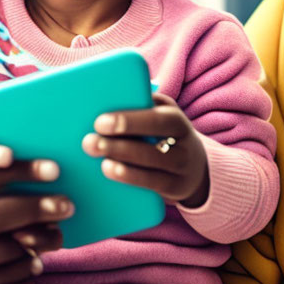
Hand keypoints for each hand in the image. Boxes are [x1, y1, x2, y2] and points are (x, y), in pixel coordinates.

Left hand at [82, 93, 208, 207]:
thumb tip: (108, 94)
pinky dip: (131, 181)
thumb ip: (141, 102)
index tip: (100, 122)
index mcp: (176, 121)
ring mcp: (180, 171)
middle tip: (89, 142)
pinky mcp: (174, 189)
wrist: (195, 165)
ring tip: (101, 163)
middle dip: (118, 147)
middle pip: (150, 150)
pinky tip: (113, 174)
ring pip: (151, 172)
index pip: (155, 120)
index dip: (129, 122)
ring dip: (123, 169)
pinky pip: (151, 187)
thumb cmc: (164, 130)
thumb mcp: (160, 112)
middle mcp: (182, 147)